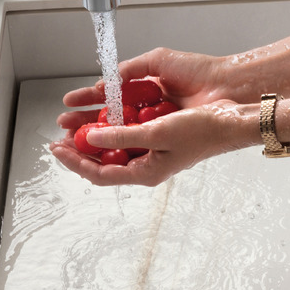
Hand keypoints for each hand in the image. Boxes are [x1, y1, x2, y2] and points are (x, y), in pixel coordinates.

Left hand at [50, 100, 258, 185]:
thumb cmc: (203, 130)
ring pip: (112, 147)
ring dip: (92, 136)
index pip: (99, 174)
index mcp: (146, 172)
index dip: (75, 163)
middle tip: (59, 136)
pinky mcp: (156, 137)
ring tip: (74, 124)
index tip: (57, 149)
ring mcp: (151, 152)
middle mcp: (145, 165)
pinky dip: (112, 125)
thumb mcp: (157, 132)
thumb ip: (122, 135)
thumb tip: (91, 137)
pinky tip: (102, 115)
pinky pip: (127, 134)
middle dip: (79, 149)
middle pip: (102, 162)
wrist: (232, 120)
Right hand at [58, 48, 229, 129]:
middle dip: (81, 126)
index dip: (85, 102)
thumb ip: (129, 70)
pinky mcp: (162, 144)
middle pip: (105, 124)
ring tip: (70, 139)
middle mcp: (145, 117)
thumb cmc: (198, 72)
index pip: (106, 100)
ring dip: (90, 139)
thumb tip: (103, 84)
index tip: (67, 103)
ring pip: (114, 139)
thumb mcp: (157, 62)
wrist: (225, 85)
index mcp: (142, 95)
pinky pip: (132, 147)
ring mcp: (153, 133)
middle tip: (62, 127)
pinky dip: (113, 146)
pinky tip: (98, 143)